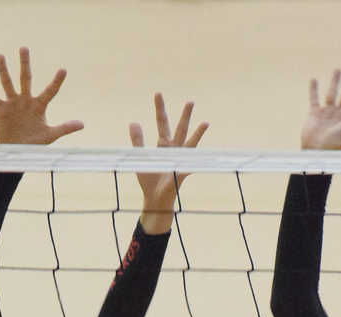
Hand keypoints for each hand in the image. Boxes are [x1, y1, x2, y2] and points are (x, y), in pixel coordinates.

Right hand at [0, 47, 83, 144]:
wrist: (17, 151)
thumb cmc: (34, 142)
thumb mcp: (50, 135)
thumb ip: (65, 128)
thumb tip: (82, 124)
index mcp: (39, 106)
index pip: (50, 91)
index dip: (57, 82)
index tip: (63, 70)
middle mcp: (26, 100)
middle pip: (26, 78)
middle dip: (25, 63)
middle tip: (24, 48)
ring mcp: (13, 103)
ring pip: (7, 83)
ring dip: (3, 70)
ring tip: (0, 56)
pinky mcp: (1, 109)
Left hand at [131, 93, 208, 233]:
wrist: (154, 199)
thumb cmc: (149, 180)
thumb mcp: (140, 157)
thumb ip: (138, 141)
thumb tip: (134, 122)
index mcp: (163, 146)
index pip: (162, 123)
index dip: (160, 109)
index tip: (158, 93)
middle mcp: (174, 151)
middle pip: (180, 129)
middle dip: (185, 116)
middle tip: (190, 101)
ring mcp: (180, 161)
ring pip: (190, 144)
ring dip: (198, 134)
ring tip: (206, 123)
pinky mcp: (181, 173)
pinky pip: (189, 165)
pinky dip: (194, 163)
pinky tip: (199, 158)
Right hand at [301, 68, 340, 150]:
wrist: (315, 153)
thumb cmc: (333, 146)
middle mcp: (340, 115)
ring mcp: (327, 114)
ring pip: (332, 94)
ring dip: (335, 82)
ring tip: (338, 70)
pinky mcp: (315, 115)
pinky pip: (314, 99)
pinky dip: (314, 90)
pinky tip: (314, 80)